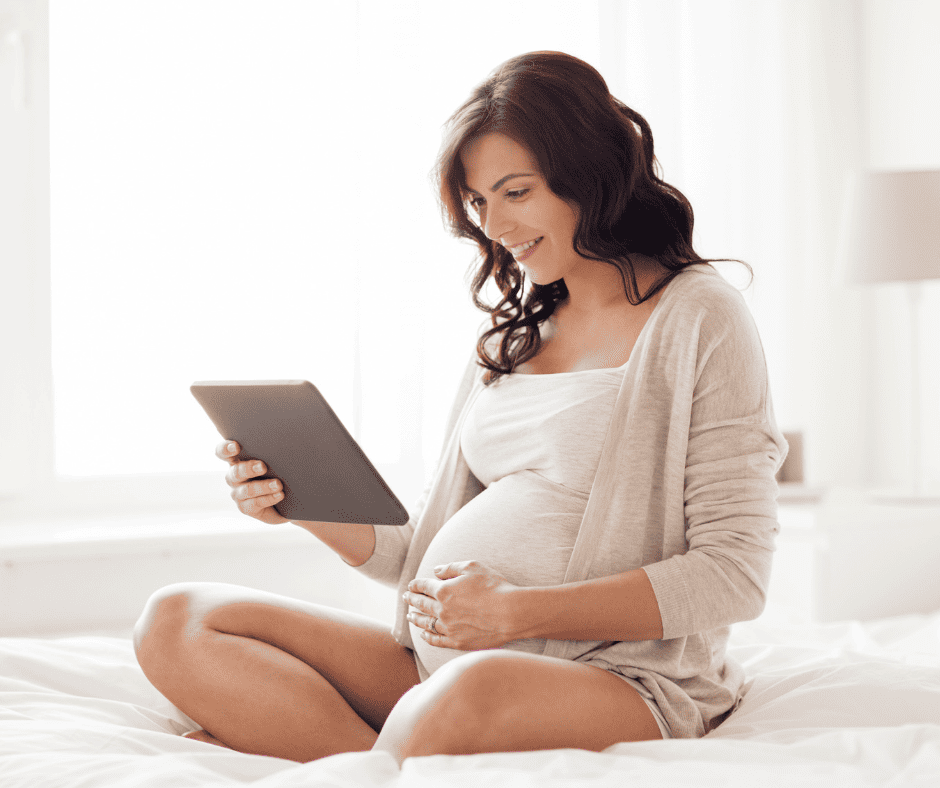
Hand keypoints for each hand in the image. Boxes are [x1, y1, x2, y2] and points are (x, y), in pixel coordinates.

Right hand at [217, 440, 288, 525]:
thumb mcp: (274, 459)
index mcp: (237, 460)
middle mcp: (234, 477)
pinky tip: (279, 495)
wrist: (287, 499)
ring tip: (278, 484)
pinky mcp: (246, 508)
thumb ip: (271, 451)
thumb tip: (285, 438)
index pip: (223, 452)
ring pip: (246, 490)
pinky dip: (268, 498)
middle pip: (235, 472)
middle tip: (263, 466)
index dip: (225, 449)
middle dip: (249, 469)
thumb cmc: (279, 472)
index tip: (236, 446)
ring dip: (263, 486)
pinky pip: (254, 504)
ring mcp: (238, 494)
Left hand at [403, 561, 518, 650]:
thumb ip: (451, 567)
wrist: (510, 613)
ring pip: (426, 623)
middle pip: (421, 604)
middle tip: (406, 598)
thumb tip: (436, 570)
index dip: (415, 585)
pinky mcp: (458, 641)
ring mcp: (449, 627)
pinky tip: (423, 634)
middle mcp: (442, 610)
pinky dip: (428, 637)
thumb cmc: (494, 587)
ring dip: (416, 618)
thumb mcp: (473, 567)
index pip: (423, 586)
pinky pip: (437, 640)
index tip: (411, 585)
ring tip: (410, 616)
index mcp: (443, 590)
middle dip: (411, 599)